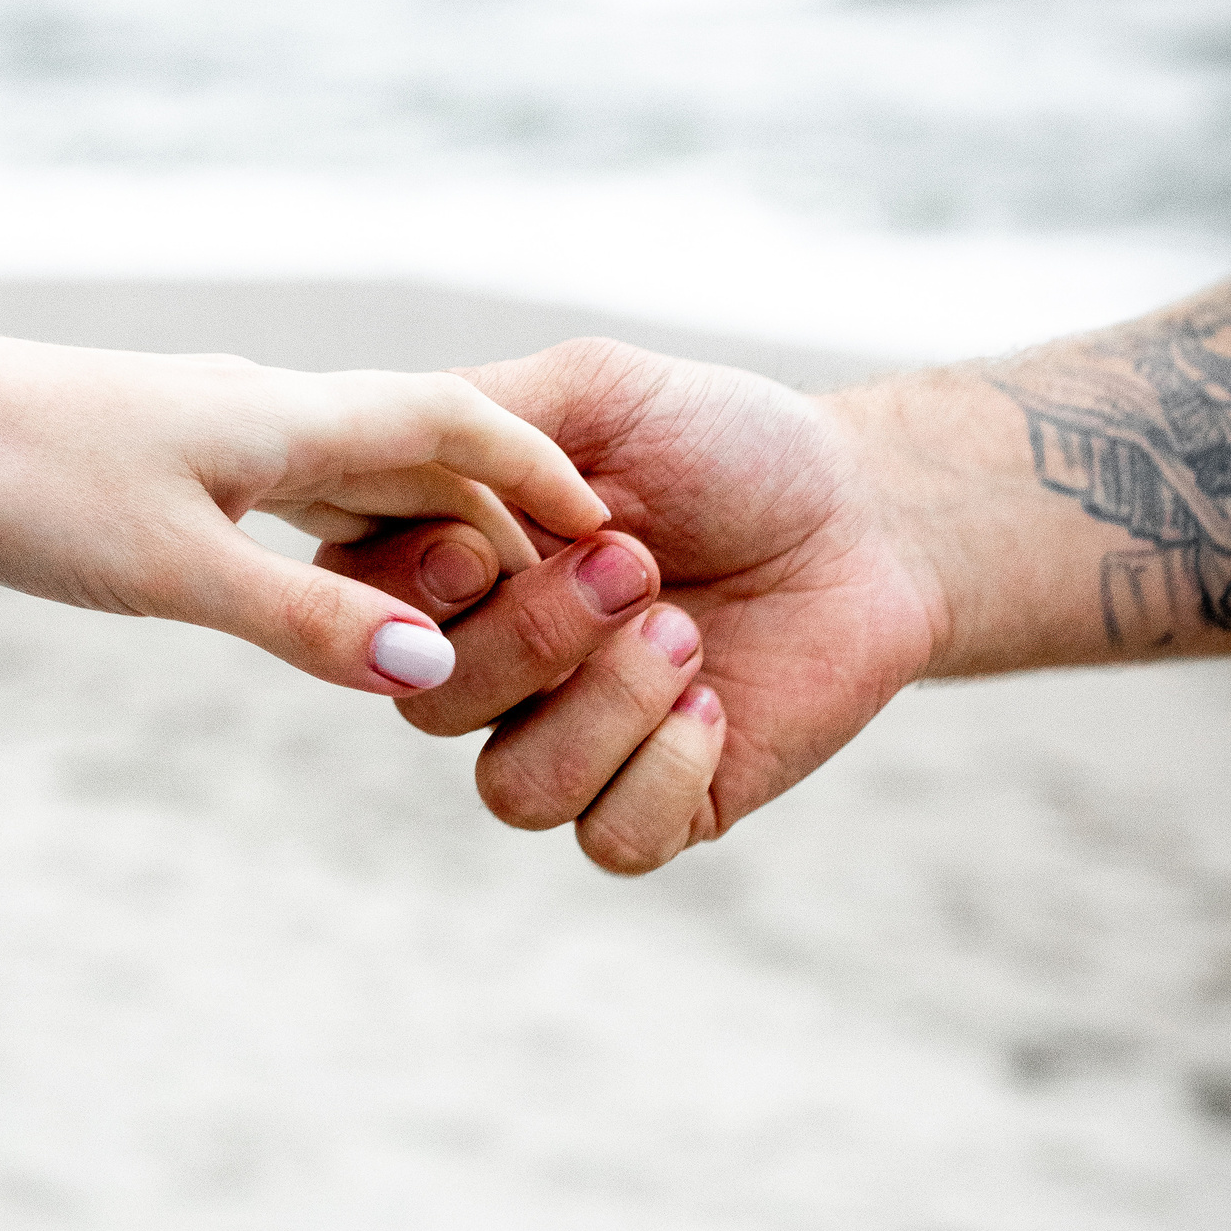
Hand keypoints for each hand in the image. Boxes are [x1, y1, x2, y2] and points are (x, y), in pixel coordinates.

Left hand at [0, 274, 606, 694]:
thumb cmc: (19, 477)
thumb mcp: (167, 569)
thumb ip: (304, 622)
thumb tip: (428, 672)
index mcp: (291, 417)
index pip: (460, 423)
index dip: (544, 474)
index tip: (614, 533)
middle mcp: (274, 411)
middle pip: (427, 452)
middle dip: (509, 516)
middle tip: (576, 597)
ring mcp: (225, 432)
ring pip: (365, 475)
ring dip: (433, 530)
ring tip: (492, 607)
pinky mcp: (178, 458)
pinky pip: (306, 494)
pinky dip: (357, 539)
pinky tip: (353, 586)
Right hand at [317, 338, 947, 867]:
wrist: (867, 516)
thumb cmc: (726, 444)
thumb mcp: (597, 392)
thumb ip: (480, 420)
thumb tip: (385, 461)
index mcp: (456, 573)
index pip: (363, 613)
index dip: (413, 596)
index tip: (490, 544)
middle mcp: (494, 670)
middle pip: (431, 707)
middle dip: (533, 636)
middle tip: (636, 563)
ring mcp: (571, 744)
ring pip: (513, 789)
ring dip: (603, 708)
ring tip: (686, 631)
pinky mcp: (659, 806)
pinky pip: (610, 838)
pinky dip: (662, 772)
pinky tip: (714, 706)